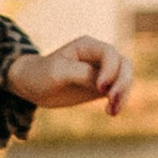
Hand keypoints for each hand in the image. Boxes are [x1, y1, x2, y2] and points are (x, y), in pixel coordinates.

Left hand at [11, 33, 132, 118]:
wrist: (31, 85)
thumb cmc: (41, 74)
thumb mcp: (58, 72)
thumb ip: (82, 74)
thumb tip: (104, 84)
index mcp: (88, 45)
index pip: (109, 54)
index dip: (110, 70)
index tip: (99, 88)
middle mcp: (99, 56)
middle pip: (124, 64)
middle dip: (122, 83)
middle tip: (113, 102)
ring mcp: (102, 71)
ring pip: (125, 78)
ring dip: (123, 94)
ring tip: (112, 112)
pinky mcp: (103, 86)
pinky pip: (120, 91)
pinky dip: (119, 101)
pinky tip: (111, 112)